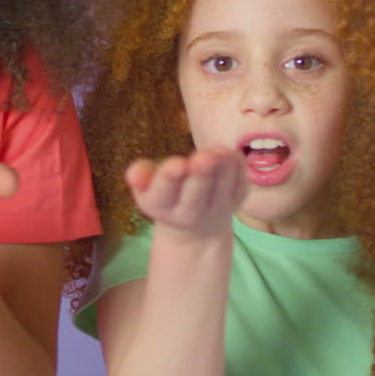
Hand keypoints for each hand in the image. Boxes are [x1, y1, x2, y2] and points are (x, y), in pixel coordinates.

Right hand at [125, 148, 245, 239]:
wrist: (194, 224)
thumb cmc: (167, 192)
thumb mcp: (146, 185)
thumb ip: (139, 175)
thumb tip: (134, 176)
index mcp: (160, 205)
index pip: (164, 192)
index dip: (170, 178)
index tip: (177, 164)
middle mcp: (188, 213)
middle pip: (195, 194)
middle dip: (200, 175)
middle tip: (205, 157)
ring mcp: (216, 209)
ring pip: (221, 189)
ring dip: (223, 169)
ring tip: (221, 151)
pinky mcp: (236, 202)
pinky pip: (239, 186)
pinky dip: (238, 169)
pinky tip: (231, 154)